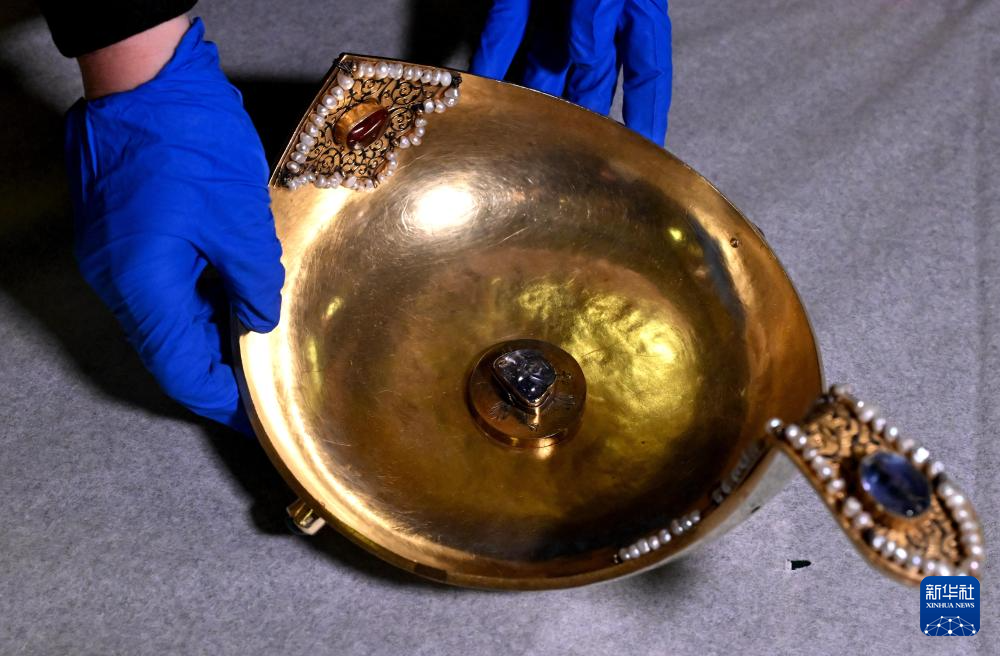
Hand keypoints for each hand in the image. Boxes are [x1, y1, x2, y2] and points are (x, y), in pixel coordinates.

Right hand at [65, 17, 283, 433]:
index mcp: (144, 284)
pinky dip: (195, 303)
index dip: (221, 399)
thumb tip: (260, 320)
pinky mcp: (119, 237)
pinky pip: (158, 289)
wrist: (145, 80)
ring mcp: (112, 259)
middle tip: (263, 383)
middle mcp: (118, 281)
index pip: (181, 369)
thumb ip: (253, 281)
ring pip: (163, 320)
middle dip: (218, 372)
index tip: (257, 415)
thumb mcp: (240, 220)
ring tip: (256, 345)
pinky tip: (232, 300)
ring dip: (207, 336)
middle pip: (168, 350)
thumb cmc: (192, 143)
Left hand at [470, 0, 671, 145]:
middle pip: (589, 79)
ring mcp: (556, 5)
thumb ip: (600, 11)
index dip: (645, 120)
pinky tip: (485, 84)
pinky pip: (505, 29)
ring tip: (518, 140)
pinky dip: (494, 57)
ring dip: (531, 100)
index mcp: (636, 11)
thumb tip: (586, 57)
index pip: (647, 77)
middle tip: (564, 165)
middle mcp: (598, 15)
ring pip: (544, 62)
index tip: (637, 162)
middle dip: (577, 123)